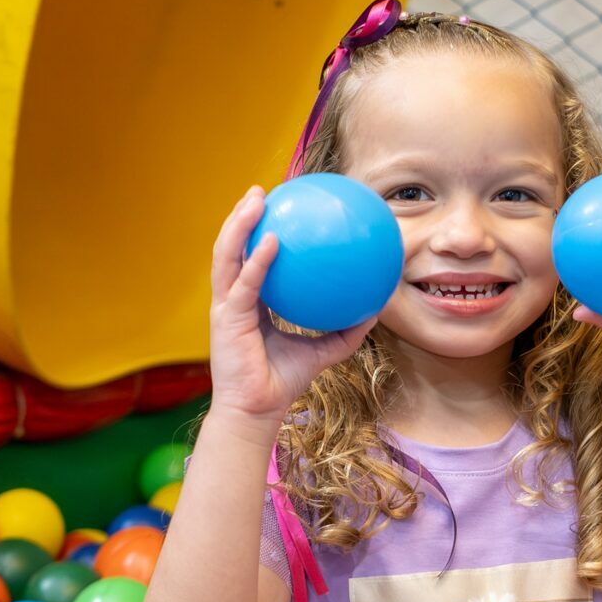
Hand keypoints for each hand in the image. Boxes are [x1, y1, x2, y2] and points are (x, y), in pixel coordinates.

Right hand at [207, 187, 377, 421]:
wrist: (258, 410)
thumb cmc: (285, 381)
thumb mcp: (325, 350)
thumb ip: (347, 328)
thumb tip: (377, 306)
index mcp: (248, 303)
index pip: (248, 259)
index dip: (256, 232)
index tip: (275, 209)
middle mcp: (232, 298)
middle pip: (231, 248)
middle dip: (241, 216)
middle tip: (260, 191)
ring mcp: (225, 306)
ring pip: (226, 255)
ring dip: (239, 224)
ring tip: (256, 199)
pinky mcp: (226, 318)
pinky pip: (244, 283)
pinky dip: (256, 260)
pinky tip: (271, 240)